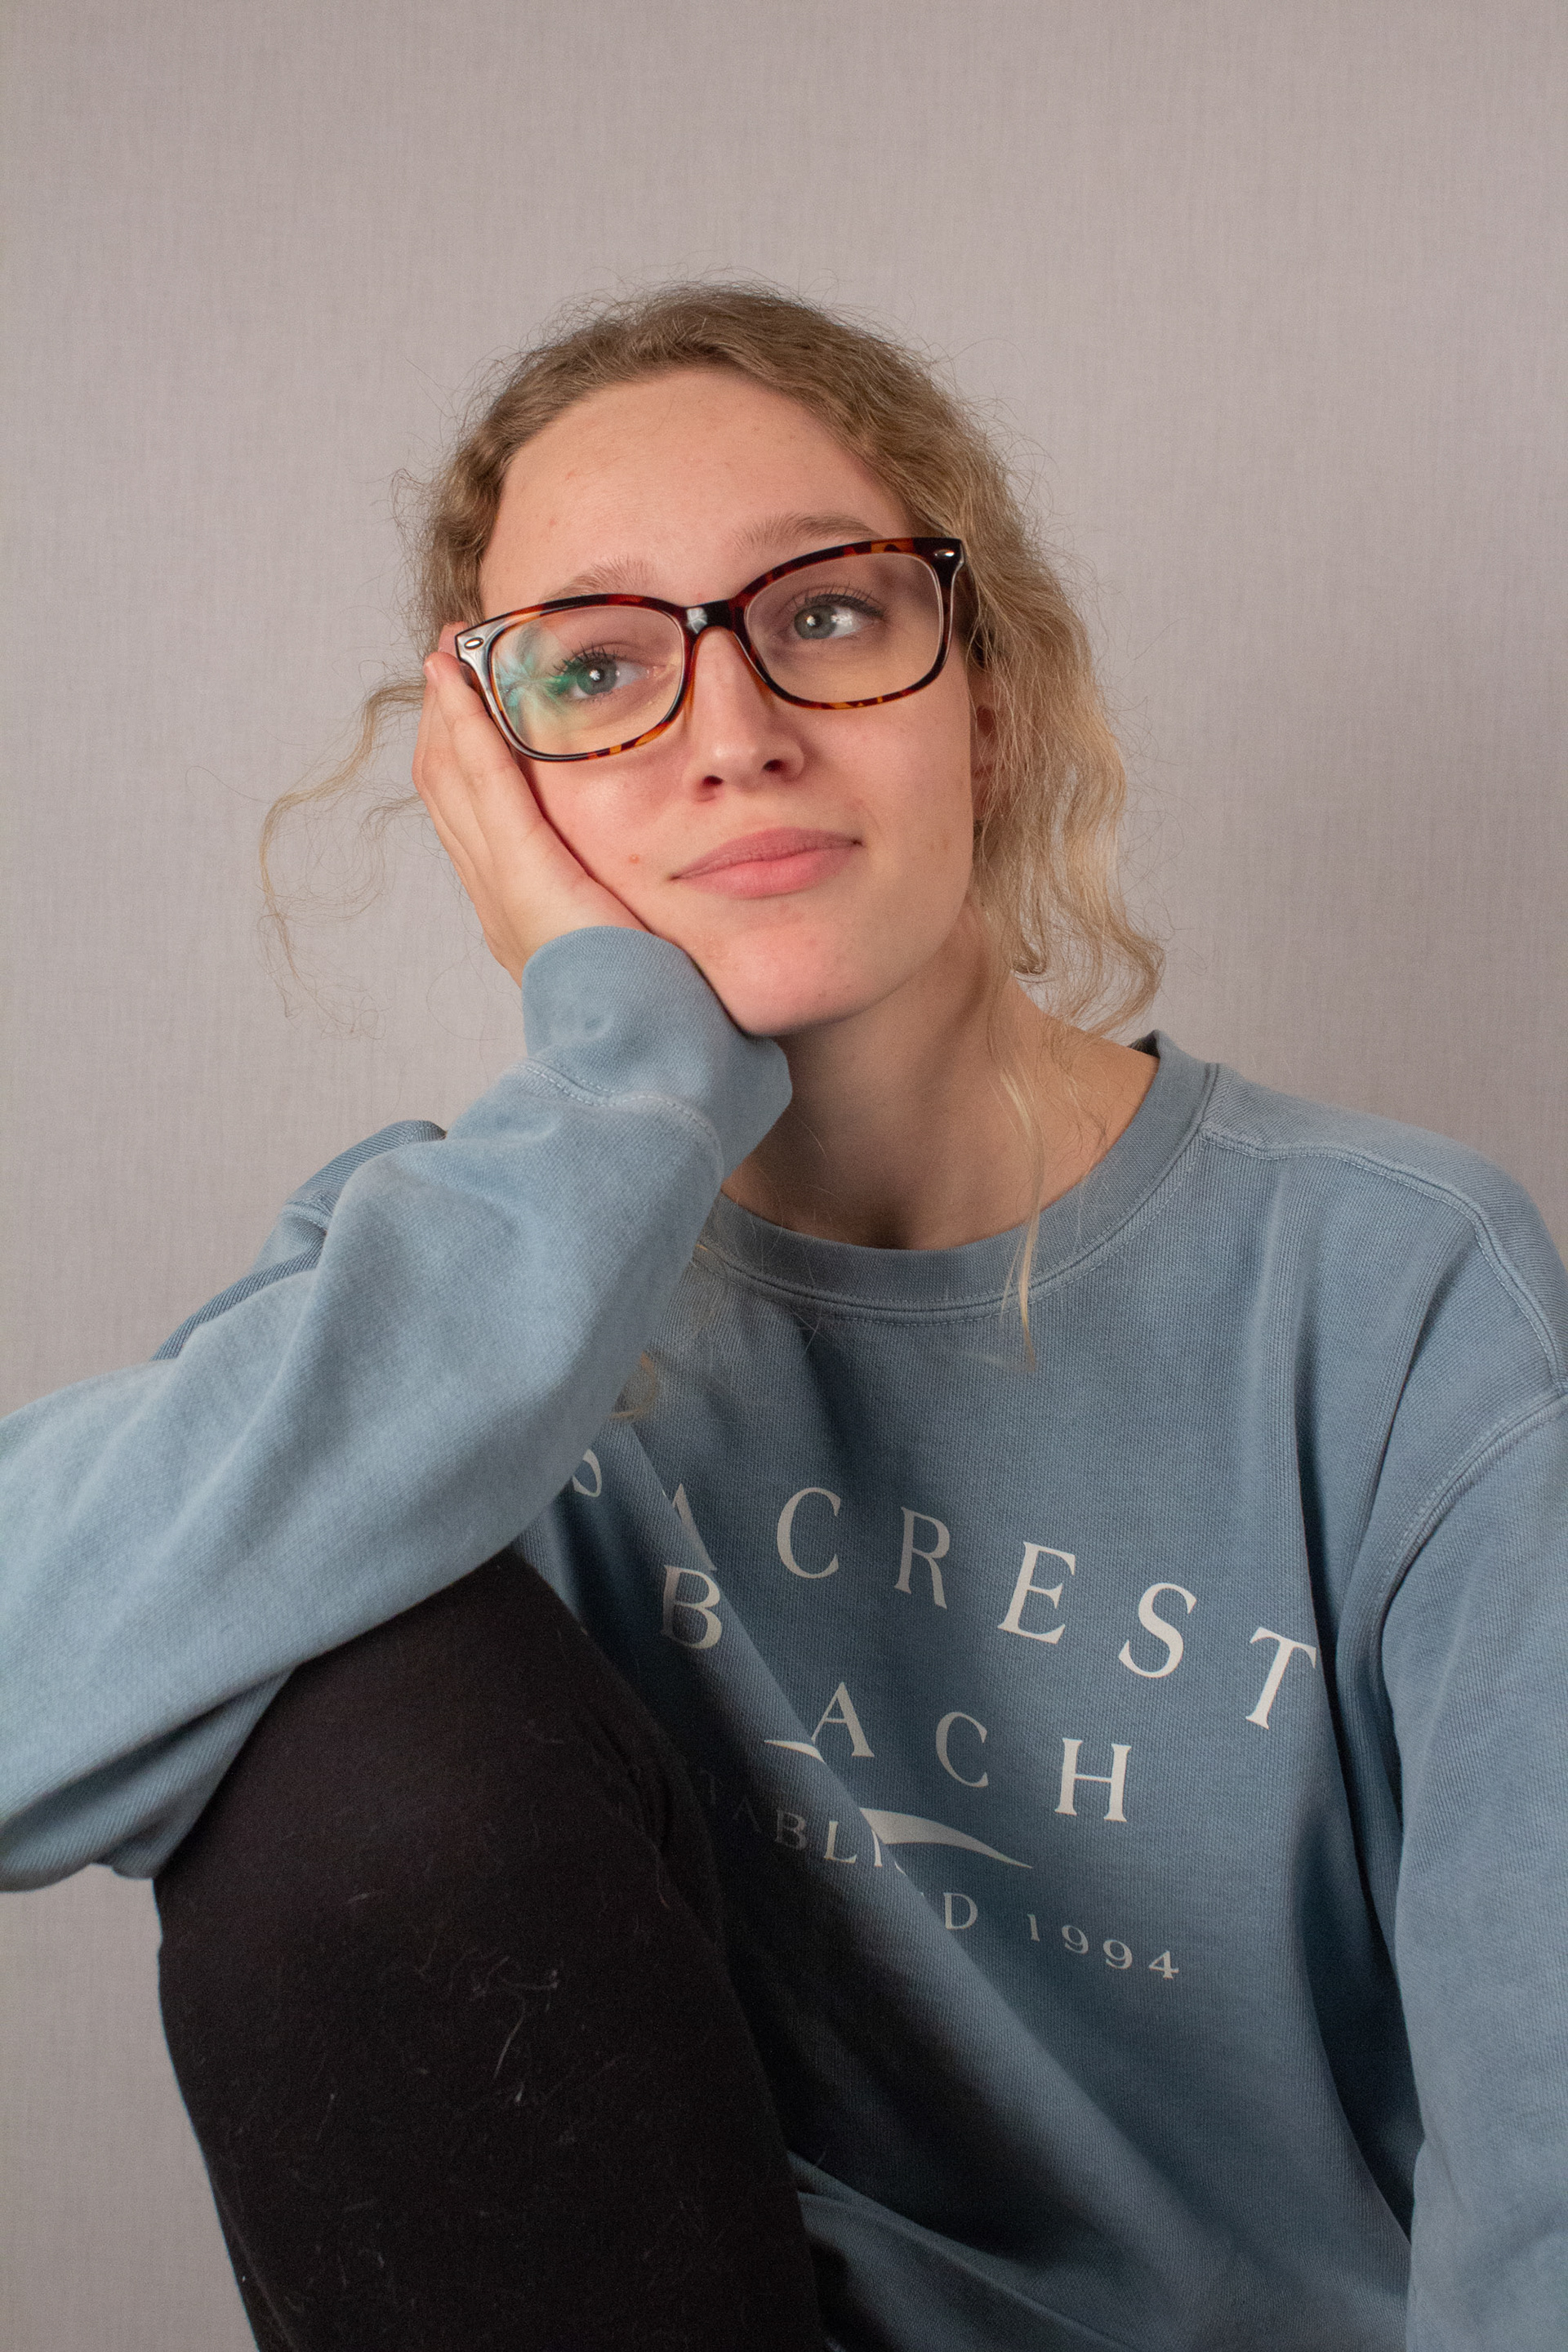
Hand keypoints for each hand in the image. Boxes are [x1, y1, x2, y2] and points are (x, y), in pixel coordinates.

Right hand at [413, 632, 644, 985]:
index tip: (467, 702)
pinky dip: (468, 729)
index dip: (464, 757)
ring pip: (452, 783)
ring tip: (447, 654)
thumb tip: (663, 881)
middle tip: (445, 659)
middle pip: (448, 794)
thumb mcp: (641, 946)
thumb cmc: (662, 1013)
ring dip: (448, 712)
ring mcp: (502, 890)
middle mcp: (497, 902)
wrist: (647, 1059)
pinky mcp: (525, 878)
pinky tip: (460, 681)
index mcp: (520, 917)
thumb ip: (634, 907)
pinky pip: (485, 787)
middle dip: (443, 722)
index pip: (475, 821)